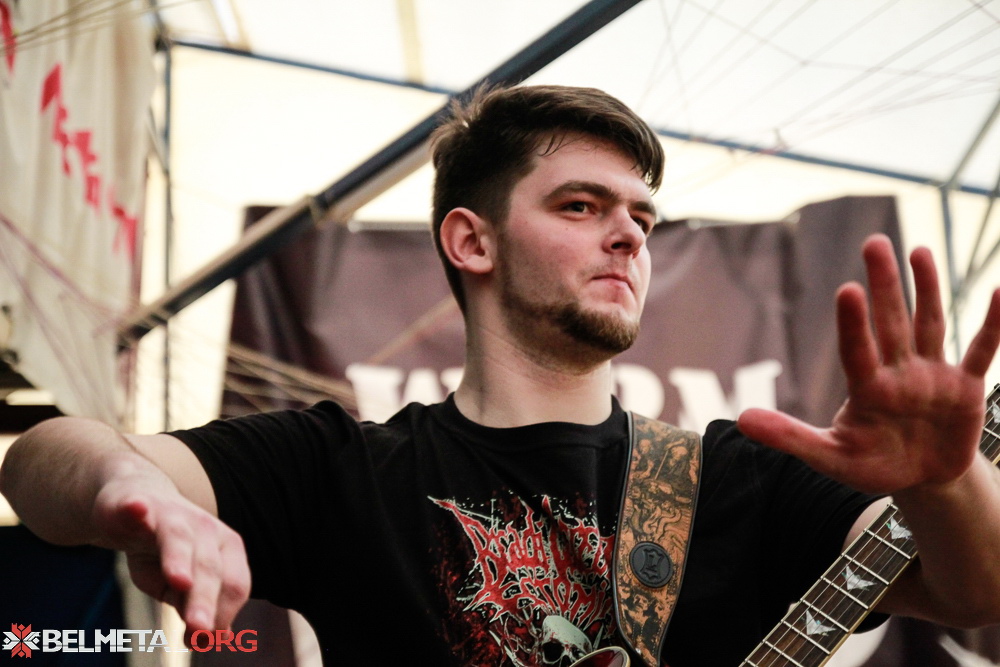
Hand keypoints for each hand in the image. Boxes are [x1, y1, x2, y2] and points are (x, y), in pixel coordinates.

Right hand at [92, 476, 249, 633]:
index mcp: (226, 549)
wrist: (135, 501)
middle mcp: (205, 529)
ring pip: (177, 539)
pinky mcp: (134, 504)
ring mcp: (170, 514)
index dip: (222, 614)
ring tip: (180, 582)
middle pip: (208, 568)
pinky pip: (135, 506)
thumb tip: (208, 640)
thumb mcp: (181, 585)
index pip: (234, 584)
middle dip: (204, 600)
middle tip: (200, 629)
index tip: (205, 641)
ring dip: (178, 560)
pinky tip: (136, 509)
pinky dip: (136, 508)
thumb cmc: (166, 550)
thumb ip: (194, 607)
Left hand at [738, 234, 999, 494]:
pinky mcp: (965, 388)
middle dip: (884, 284)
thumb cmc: (871, 465)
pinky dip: (993, 324)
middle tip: (872, 242)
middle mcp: (899, 373)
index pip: (857, 350)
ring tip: (917, 250)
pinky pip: (983, 350)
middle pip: (891, 322)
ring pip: (931, 324)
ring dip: (927, 289)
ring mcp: (933, 376)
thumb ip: (789, 437)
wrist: (920, 481)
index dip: (853, 323)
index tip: (847, 289)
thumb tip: (740, 419)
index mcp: (867, 389)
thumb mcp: (829, 457)